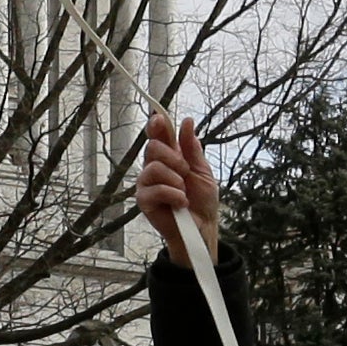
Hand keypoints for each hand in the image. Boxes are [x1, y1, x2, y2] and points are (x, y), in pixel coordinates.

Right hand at [137, 116, 220, 246]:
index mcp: (168, 157)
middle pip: (153, 147)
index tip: (159, 119)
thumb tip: (187, 122)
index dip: (156, 125)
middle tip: (185, 172)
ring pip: (154, 168)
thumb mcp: (202, 170)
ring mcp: (146, 184)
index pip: (157, 136)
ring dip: (175, 180)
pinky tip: (181, 202)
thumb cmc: (202, 200)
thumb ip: (192, 148)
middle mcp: (154, 167)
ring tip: (184, 192)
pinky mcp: (144, 200)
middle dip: (174, 158)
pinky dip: (173, 194)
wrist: (203, 226)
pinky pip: (154, 189)